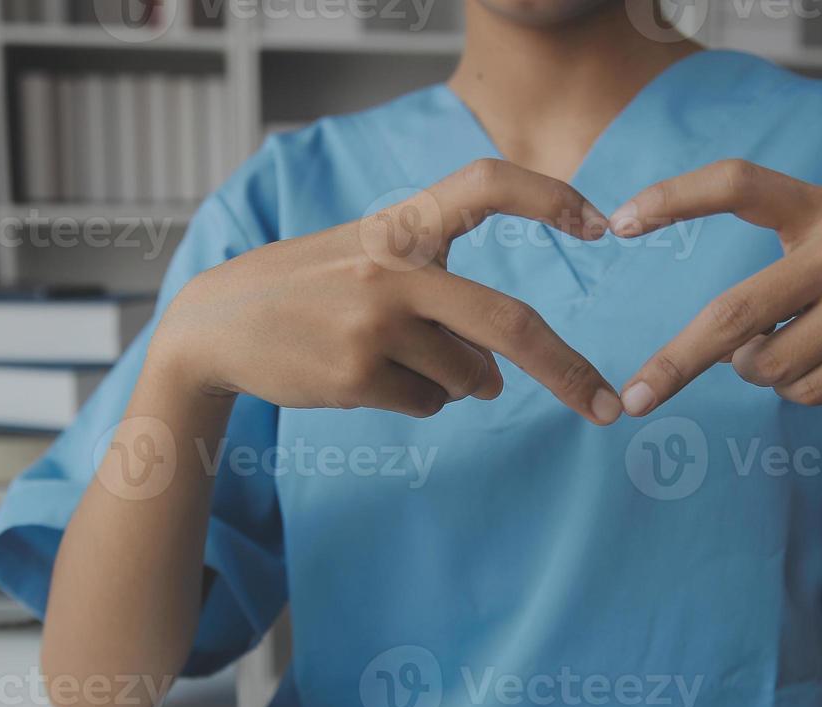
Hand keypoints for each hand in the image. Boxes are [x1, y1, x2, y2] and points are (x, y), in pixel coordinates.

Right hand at [153, 159, 623, 424]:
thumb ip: (440, 297)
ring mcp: (374, 325)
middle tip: (607, 406)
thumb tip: (498, 377)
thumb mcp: (369, 261)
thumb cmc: (308, 291)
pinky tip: (366, 378)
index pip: (485, 184)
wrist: (214, 328)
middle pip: (507, 323)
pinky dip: (419, 400)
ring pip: (468, 377)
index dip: (549, 197)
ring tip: (393, 358)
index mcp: (400, 224)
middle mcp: (393, 268)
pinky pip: (429, 404)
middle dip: (568, 371)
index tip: (602, 225)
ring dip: (457, 382)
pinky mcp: (357, 376)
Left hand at [608, 160, 821, 415]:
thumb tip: (729, 348)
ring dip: (762, 373)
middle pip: (733, 315)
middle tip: (635, 397)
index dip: (674, 197)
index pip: (738, 183)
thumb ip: (790, 264)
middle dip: (675, 362)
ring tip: (787, 352)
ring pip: (772, 366)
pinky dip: (801, 390)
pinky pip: (811, 390)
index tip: (618, 222)